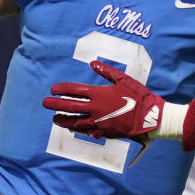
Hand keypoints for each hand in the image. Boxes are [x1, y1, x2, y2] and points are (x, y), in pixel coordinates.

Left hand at [44, 61, 163, 138]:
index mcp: (99, 94)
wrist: (149, 117)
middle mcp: (95, 108)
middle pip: (70, 106)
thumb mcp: (124, 79)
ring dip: (63, 119)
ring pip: (75, 121)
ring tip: (55, 118)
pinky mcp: (104, 132)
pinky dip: (76, 129)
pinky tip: (71, 128)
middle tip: (45, 103)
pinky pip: (86, 131)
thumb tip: (92, 63)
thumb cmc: (139, 96)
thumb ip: (106, 71)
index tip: (53, 89)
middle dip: (56, 104)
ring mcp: (98, 122)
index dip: (62, 89)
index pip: (75, 90)